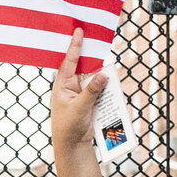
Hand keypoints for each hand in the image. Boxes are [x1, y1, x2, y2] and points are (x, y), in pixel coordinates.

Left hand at [47, 28, 110, 153]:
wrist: (72, 145)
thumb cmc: (68, 126)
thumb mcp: (80, 107)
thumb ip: (92, 90)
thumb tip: (104, 74)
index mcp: (63, 84)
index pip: (69, 61)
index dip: (74, 45)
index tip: (78, 30)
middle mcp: (72, 86)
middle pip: (84, 66)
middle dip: (91, 55)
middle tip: (98, 39)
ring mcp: (82, 93)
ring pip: (94, 78)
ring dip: (102, 75)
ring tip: (110, 69)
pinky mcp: (90, 101)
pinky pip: (100, 90)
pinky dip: (106, 87)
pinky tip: (113, 85)